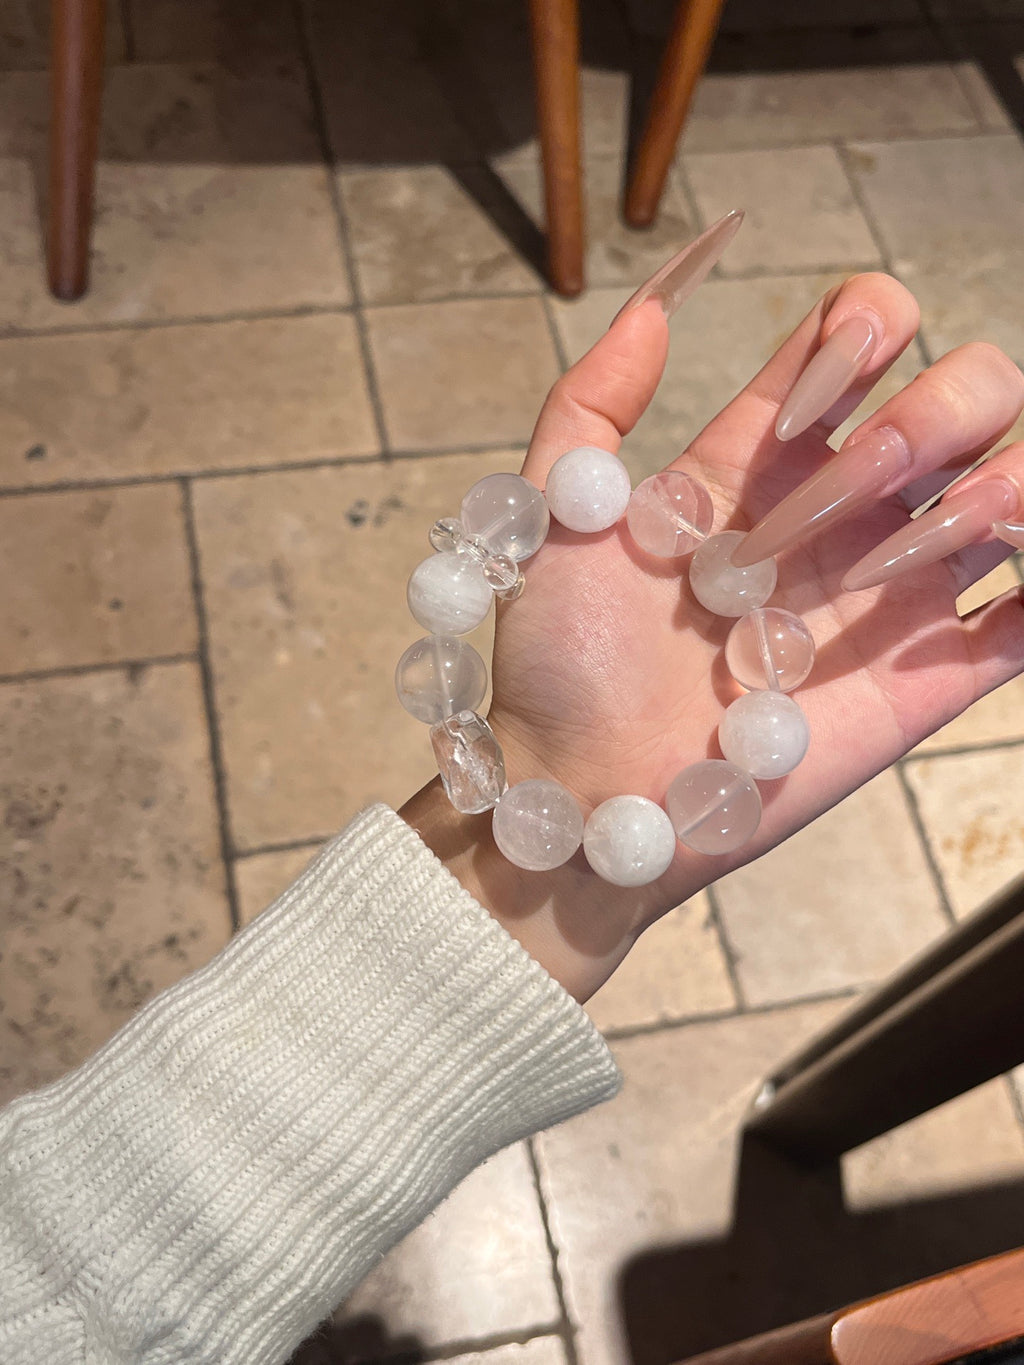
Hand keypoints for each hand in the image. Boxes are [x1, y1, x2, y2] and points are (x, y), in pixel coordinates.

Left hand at [403, 273, 1023, 1001]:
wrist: (585, 792)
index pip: (865, 333)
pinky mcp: (929, 679)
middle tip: (834, 501)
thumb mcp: (548, 514)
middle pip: (972, 387)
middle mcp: (846, 510)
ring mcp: (893, 592)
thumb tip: (654, 303)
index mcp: (766, 459)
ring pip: (1022, 478)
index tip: (802, 406)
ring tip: (896, 554)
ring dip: (997, 486)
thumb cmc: (559, 662)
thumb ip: (588, 403)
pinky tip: (996, 595)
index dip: (859, 330)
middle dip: (929, 412)